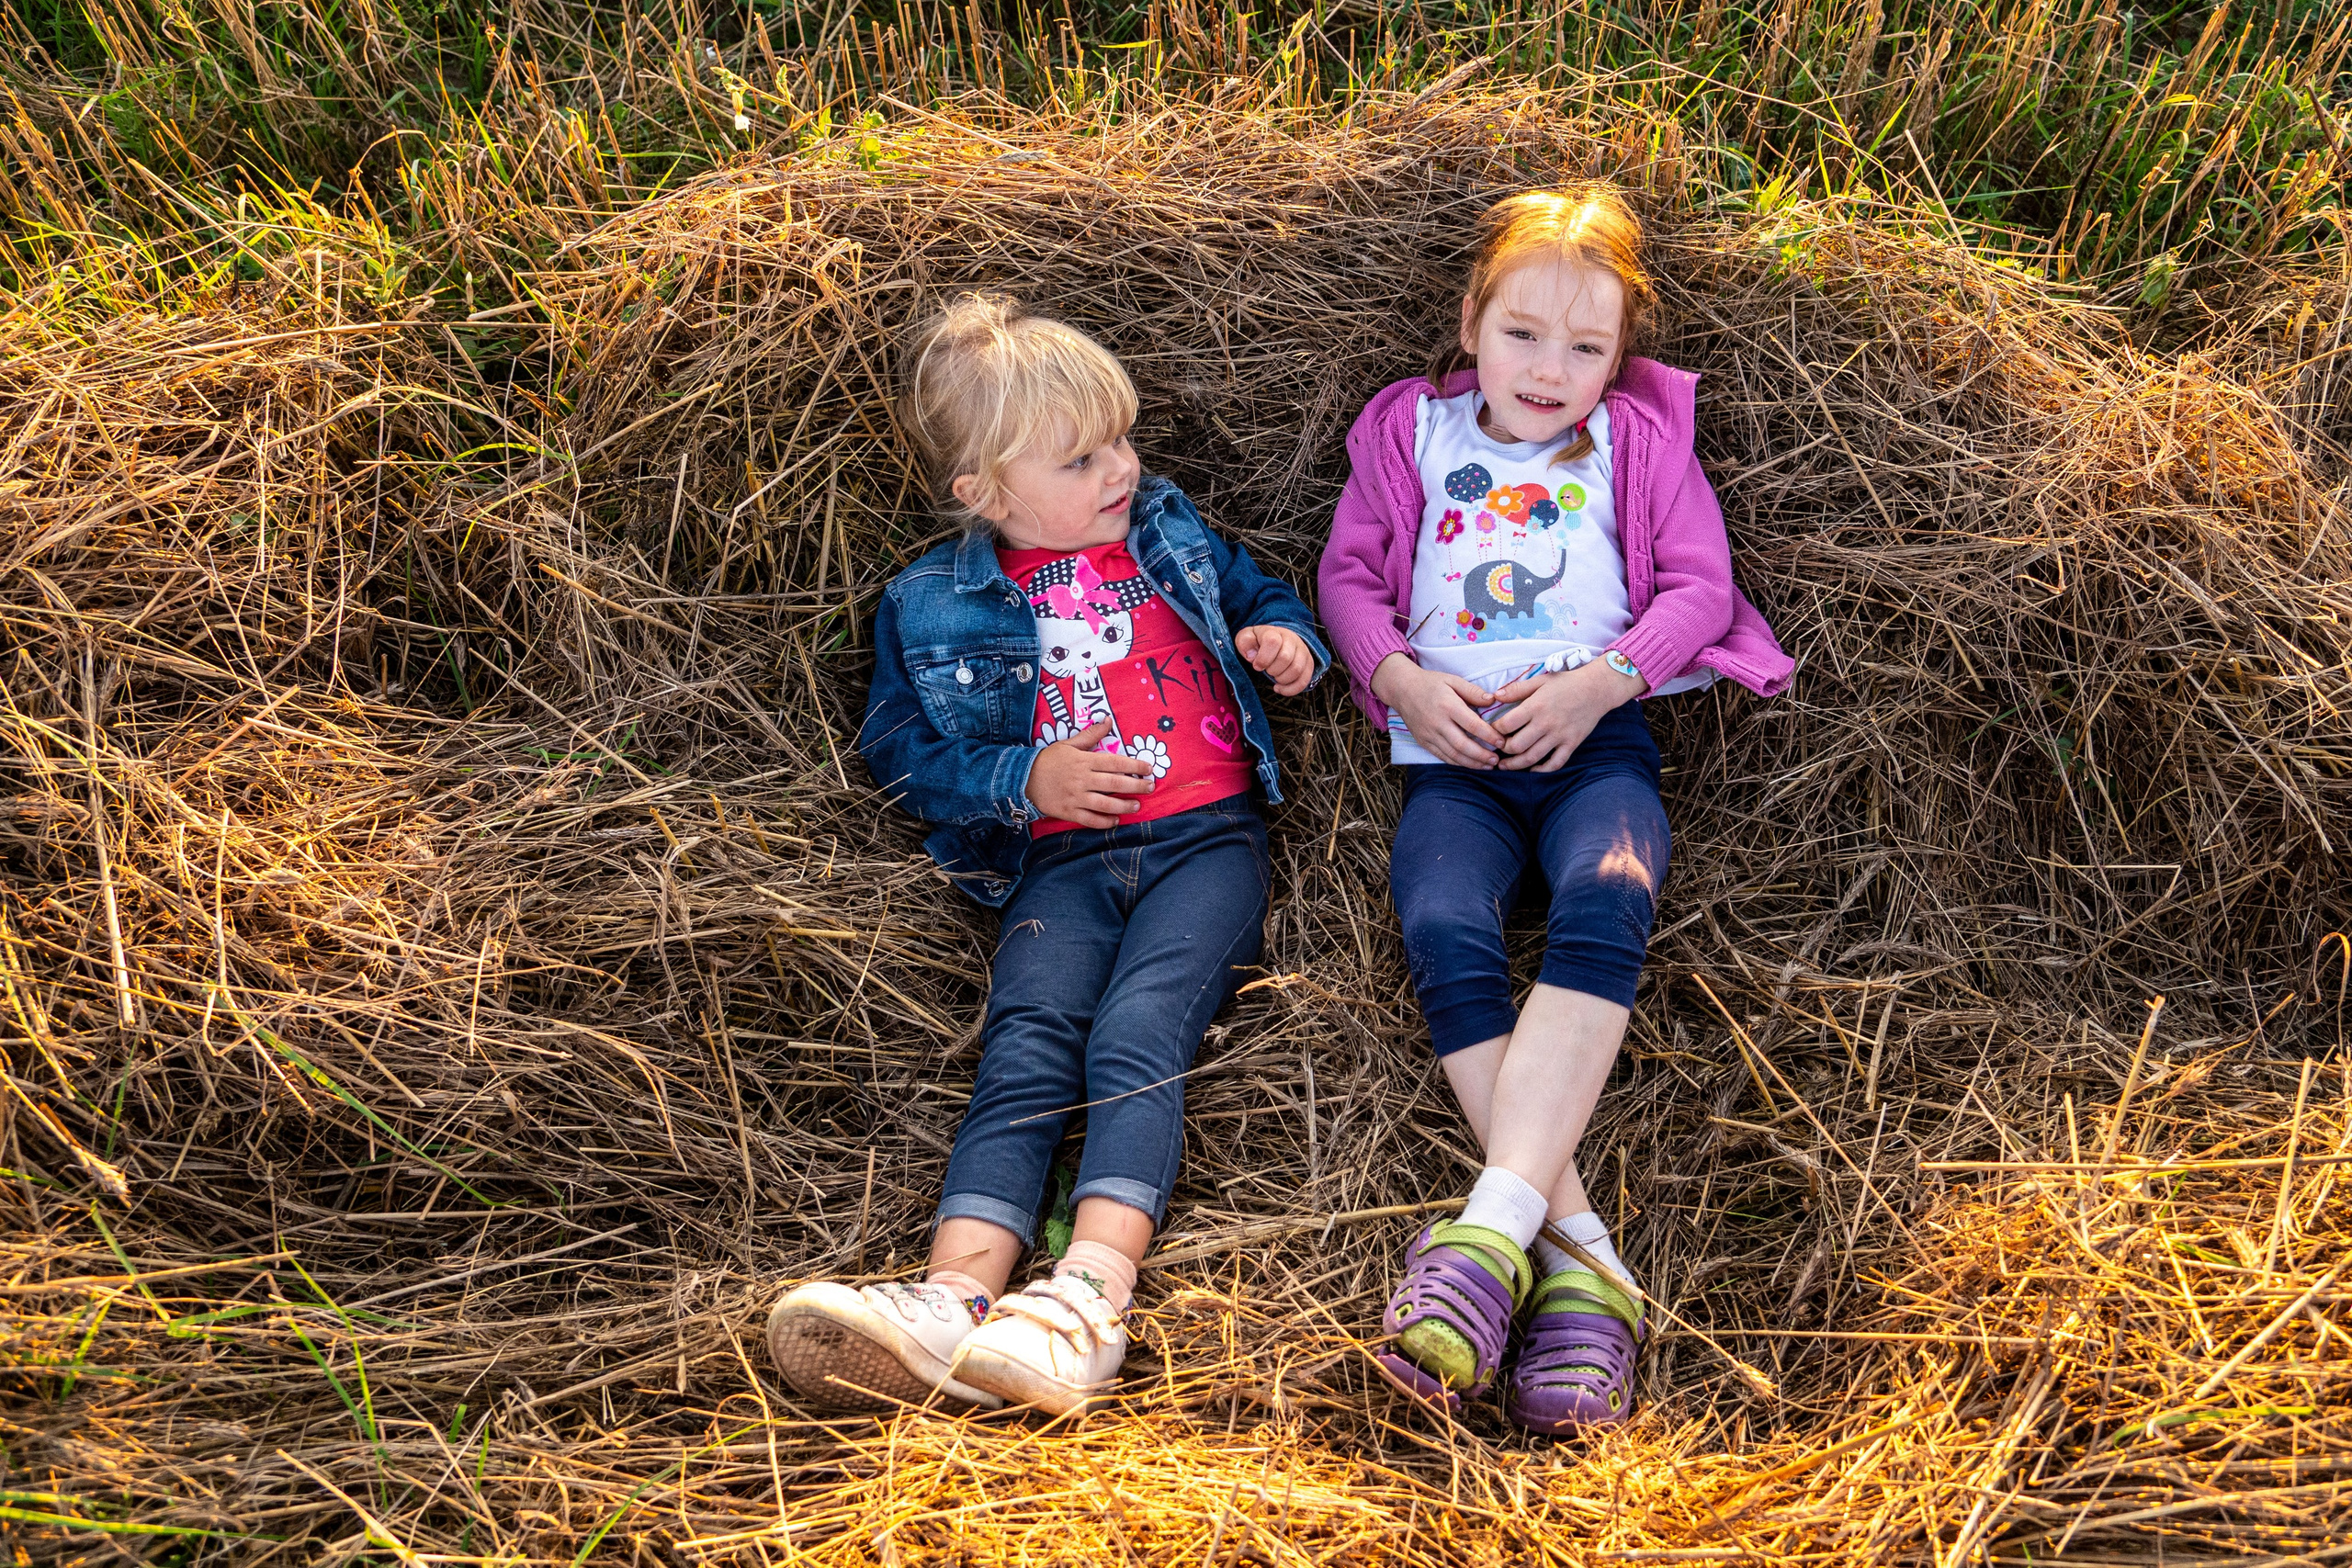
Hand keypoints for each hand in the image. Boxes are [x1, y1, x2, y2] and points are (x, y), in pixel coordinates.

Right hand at [1023, 719, 1154, 826]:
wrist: (1023, 778)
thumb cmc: (1049, 759)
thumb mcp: (1068, 743)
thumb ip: (1091, 734)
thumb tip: (1108, 720)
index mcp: (1084, 761)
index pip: (1115, 762)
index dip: (1135, 766)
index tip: (1149, 768)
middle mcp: (1082, 779)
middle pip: (1115, 783)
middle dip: (1136, 786)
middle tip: (1150, 787)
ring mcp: (1075, 797)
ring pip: (1105, 804)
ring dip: (1124, 806)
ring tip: (1137, 806)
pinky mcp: (1068, 812)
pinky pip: (1090, 820)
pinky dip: (1104, 822)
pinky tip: (1115, 820)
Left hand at [1234, 624, 1313, 695]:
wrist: (1277, 640)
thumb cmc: (1260, 642)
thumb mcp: (1246, 637)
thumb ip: (1245, 643)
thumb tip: (1252, 656)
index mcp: (1275, 633)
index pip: (1273, 642)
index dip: (1263, 658)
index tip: (1257, 666)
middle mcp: (1292, 640)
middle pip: (1285, 658)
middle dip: (1272, 670)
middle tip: (1267, 669)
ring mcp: (1303, 652)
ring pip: (1296, 670)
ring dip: (1281, 679)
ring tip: (1274, 676)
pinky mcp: (1308, 664)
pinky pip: (1304, 681)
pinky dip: (1290, 689)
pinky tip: (1279, 688)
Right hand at [1370, 652, 1502, 768]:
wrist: (1402, 689)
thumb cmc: (1430, 683)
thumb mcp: (1452, 680)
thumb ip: (1473, 691)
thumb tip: (1492, 700)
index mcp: (1448, 706)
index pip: (1472, 725)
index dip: (1489, 736)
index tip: (1502, 742)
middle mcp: (1438, 723)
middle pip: (1463, 745)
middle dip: (1482, 755)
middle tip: (1496, 760)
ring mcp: (1429, 734)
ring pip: (1453, 755)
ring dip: (1472, 763)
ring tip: (1487, 766)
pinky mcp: (1423, 741)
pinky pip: (1442, 756)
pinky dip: (1457, 763)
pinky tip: (1470, 764)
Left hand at [1489, 657, 1645, 771]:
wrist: (1597, 689)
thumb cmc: (1566, 683)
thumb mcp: (1540, 680)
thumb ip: (1517, 689)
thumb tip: (1494, 696)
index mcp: (1535, 706)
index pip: (1506, 725)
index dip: (1494, 731)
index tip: (1491, 732)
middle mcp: (1546, 723)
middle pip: (1516, 746)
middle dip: (1503, 751)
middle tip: (1496, 751)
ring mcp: (1560, 735)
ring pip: (1532, 758)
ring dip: (1515, 765)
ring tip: (1505, 766)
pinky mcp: (1571, 743)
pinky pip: (1555, 763)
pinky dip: (1542, 770)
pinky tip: (1532, 769)